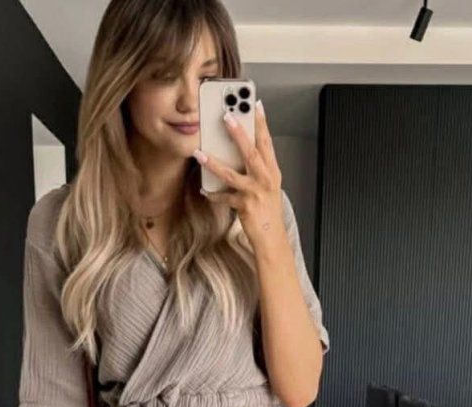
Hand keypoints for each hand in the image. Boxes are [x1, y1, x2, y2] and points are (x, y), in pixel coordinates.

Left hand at [194, 100, 286, 253]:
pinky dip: (213, 194)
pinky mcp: (245, 206)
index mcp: (272, 170)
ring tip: (200, 153)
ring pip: (232, 174)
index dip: (261, 122)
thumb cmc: (267, 209)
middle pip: (251, 152)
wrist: (272, 237)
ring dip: (214, 163)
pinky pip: (224, 197)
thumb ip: (257, 166)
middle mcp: (266, 179)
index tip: (254, 104)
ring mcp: (255, 192)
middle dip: (239, 133)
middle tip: (226, 116)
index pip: (267, 142)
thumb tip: (239, 148)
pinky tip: (203, 189)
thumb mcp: (267, 184)